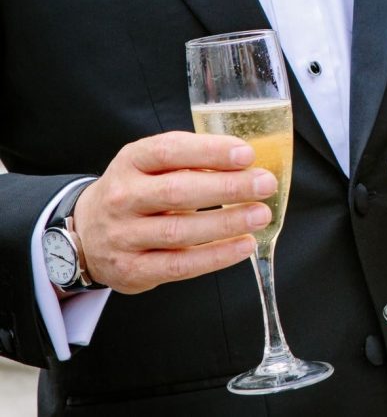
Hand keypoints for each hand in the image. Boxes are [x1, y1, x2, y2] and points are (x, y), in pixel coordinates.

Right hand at [73, 132, 277, 293]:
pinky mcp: (133, 269)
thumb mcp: (152, 165)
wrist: (86, 234)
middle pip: (177, 191)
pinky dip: (216, 256)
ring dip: (227, 223)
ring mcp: (124, 236)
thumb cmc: (137, 192)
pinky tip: (244, 245)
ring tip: (261, 215)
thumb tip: (248, 163)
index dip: (209, 152)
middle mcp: (122, 197)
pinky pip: (180, 264)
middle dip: (227, 187)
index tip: (246, 154)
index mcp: (131, 161)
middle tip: (265, 184)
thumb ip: (192, 160)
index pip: (169, 151)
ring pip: (180, 230)